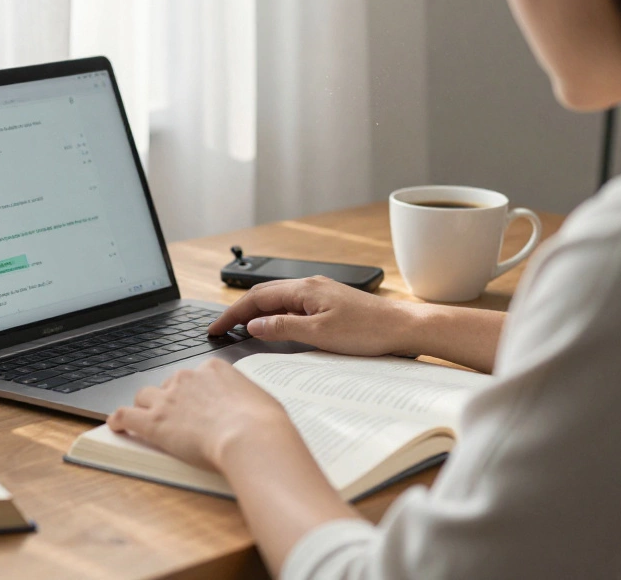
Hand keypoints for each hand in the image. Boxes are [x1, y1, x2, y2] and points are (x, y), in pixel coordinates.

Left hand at [107, 359, 296, 471]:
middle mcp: (187, 378)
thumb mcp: (262, 401)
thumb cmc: (264, 423)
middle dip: (171, 399)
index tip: (197, 403)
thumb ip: (247, 399)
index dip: (194, 391)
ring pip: (145, 396)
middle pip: (169, 384)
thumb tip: (250, 406)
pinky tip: (116, 425)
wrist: (250, 437)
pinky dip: (119, 419)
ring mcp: (168, 399)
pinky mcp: (154, 421)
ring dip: (145, 406)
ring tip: (146, 418)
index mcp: (213, 369)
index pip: (195, 375)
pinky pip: (126, 415)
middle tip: (179, 417)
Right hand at [207, 276, 419, 357]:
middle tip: (221, 329)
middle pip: (264, 295)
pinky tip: (275, 328)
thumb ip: (282, 327)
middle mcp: (310, 286)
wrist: (405, 328)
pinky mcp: (330, 304)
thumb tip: (254, 324)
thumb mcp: (319, 334)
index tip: (214, 328)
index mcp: (304, 289)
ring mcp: (320, 293)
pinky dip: (275, 315)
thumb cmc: (369, 331)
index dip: (232, 314)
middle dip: (239, 311)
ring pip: (278, 300)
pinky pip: (293, 306)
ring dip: (257, 313)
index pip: (256, 298)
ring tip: (240, 330)